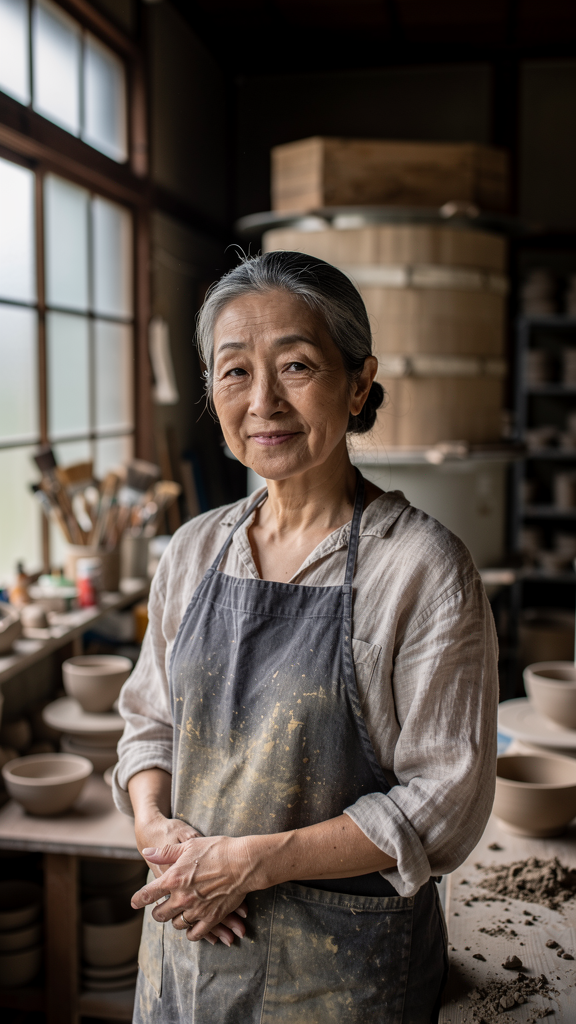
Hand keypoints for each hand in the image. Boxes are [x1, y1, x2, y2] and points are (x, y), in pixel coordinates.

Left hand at [131, 834, 248, 943]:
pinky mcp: (211, 918)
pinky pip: (195, 934)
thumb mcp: (188, 845)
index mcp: (173, 879)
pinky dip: (192, 933)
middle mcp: (181, 898)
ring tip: (178, 915)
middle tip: (160, 909)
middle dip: (158, 912)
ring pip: (177, 925)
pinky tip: (192, 927)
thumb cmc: (216, 849)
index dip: (138, 899)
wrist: (242, 862)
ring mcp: (196, 910)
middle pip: (160, 915)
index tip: (134, 903)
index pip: (148, 894)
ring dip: (175, 921)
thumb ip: (165, 853)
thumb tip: (147, 853)